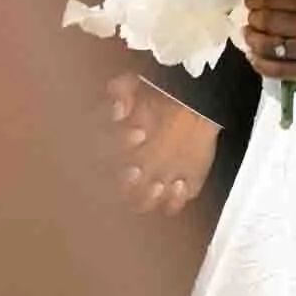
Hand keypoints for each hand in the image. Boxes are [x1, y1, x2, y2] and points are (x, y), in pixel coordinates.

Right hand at [106, 71, 218, 215]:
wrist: (193, 112)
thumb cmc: (159, 101)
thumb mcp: (139, 87)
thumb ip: (123, 89)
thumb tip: (114, 93)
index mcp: (112, 147)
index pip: (102, 151)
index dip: (116, 143)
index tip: (137, 131)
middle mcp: (124, 171)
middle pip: (113, 186)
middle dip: (123, 181)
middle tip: (137, 170)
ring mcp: (146, 186)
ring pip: (136, 203)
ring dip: (145, 198)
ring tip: (159, 184)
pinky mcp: (170, 195)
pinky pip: (169, 207)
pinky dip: (173, 201)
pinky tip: (180, 185)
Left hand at [240, 0, 295, 90]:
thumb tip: (287, 1)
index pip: (280, 0)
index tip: (253, 0)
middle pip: (270, 21)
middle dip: (255, 18)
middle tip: (250, 17)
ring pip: (270, 45)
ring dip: (254, 38)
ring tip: (249, 35)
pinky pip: (281, 71)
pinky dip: (263, 64)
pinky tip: (255, 59)